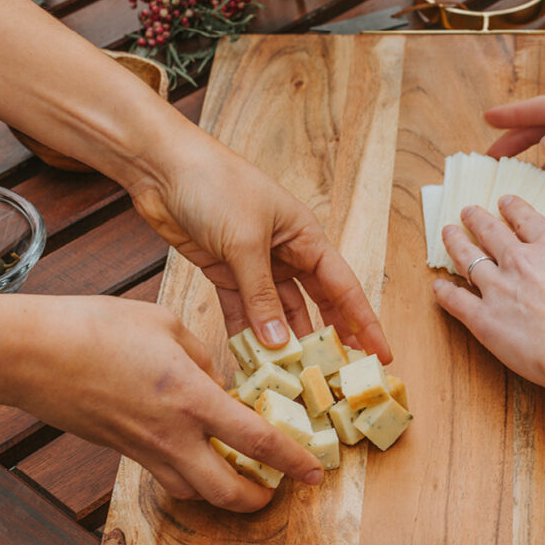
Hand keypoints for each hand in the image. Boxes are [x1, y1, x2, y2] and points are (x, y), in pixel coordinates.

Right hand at [0, 295, 322, 511]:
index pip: (257, 440)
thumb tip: (217, 379)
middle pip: (226, 491)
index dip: (293, 460)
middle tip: (279, 488)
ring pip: (195, 493)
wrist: (34, 352)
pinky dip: (191, 478)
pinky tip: (199, 456)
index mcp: (192, 398)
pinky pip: (167, 478)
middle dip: (259, 498)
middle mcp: (172, 435)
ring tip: (244, 475)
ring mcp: (144, 449)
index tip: (315, 470)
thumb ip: (202, 357)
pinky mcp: (123, 451)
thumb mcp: (167, 326)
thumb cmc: (98, 328)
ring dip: (224, 492)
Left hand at [128, 137, 390, 362]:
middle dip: (326, 340)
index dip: (364, 323)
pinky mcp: (224, 271)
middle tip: (338, 376)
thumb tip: (278, 342)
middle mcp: (287, 253)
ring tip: (291, 377)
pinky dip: (245, 333)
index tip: (381, 355)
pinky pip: (242, 310)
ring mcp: (256, 264)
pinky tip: (250, 359)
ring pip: (277, 312)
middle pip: (316, 305)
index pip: (344, 288)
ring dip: (281, 342)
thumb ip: (261, 294)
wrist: (163, 167)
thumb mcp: (245, 242)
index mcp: (306, 237)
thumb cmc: (215, 185)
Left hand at [432, 196, 544, 402]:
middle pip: (490, 231)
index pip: (525, 218)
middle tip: (467, 211)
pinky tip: (438, 286)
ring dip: (455, 242)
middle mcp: (520, 260)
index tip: (504, 202)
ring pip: (468, 257)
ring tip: (448, 232)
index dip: (512, 208)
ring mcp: (498, 286)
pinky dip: (444, 292)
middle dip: (477, 218)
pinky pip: (456, 300)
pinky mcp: (483, 317)